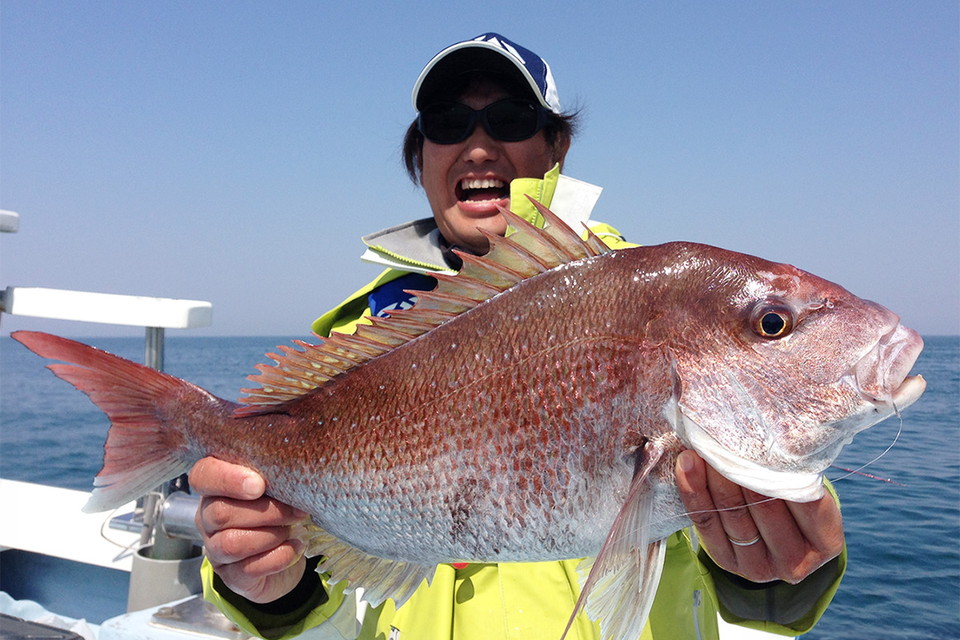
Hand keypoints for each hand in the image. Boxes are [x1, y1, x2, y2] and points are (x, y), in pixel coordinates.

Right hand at [190, 456, 309, 602]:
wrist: (288, 550)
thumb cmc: (279, 509)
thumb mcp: (275, 487)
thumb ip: (274, 476)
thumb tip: (294, 471)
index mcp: (216, 487)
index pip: (202, 475)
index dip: (227, 479)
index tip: (259, 485)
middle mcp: (208, 517)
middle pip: (220, 513)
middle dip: (265, 511)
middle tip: (296, 510)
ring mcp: (215, 549)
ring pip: (230, 543)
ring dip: (270, 535)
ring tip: (292, 530)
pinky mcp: (231, 575)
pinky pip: (248, 568)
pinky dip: (278, 557)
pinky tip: (295, 547)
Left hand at [675, 450, 843, 583]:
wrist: (773, 534)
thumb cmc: (794, 499)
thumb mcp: (807, 488)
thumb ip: (796, 470)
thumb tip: (773, 429)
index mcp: (826, 541)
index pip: (806, 504)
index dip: (784, 473)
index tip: (766, 442)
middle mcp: (795, 561)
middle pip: (765, 509)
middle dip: (744, 470)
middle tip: (727, 438)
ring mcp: (759, 568)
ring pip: (732, 515)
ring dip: (714, 478)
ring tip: (703, 448)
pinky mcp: (727, 562)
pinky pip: (706, 523)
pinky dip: (694, 491)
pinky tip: (687, 464)